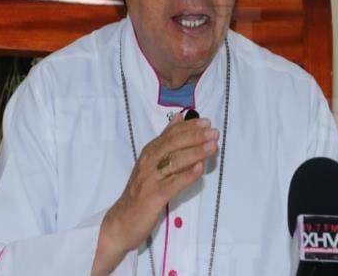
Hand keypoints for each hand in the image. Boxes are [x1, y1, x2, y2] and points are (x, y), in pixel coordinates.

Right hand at [92, 111, 218, 274]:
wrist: (124, 219)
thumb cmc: (142, 190)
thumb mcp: (152, 162)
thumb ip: (166, 141)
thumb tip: (180, 118)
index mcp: (149, 152)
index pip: (170, 134)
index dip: (189, 127)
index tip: (206, 123)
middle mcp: (148, 162)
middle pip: (172, 145)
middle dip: (194, 137)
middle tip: (213, 133)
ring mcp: (150, 179)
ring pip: (174, 161)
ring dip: (195, 152)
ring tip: (212, 146)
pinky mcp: (154, 196)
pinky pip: (173, 183)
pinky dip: (187, 175)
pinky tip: (200, 169)